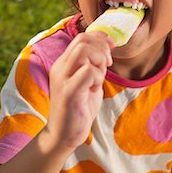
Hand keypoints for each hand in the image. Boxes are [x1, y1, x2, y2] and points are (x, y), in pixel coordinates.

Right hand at [44, 32, 113, 154]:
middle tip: (107, 65)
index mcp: (64, 63)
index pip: (81, 37)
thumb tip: (107, 45)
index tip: (111, 48)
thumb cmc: (78, 107)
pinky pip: (88, 72)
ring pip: (84, 51)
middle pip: (83, 40)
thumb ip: (93, 64)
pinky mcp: (68, 92)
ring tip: (99, 77)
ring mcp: (63, 78)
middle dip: (102, 48)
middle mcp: (61, 67)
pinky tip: (95, 89)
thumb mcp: (87, 80)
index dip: (100, 38)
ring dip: (99, 61)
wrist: (63, 135)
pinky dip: (98, 77)